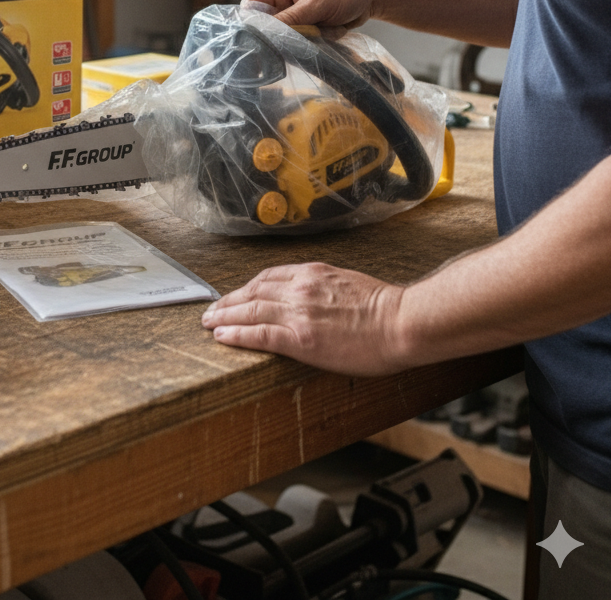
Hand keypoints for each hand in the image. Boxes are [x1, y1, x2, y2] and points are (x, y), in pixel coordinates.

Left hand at [201, 263, 408, 375]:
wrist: (401, 323)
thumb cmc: (384, 307)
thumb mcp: (348, 282)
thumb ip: (323, 286)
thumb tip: (312, 295)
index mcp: (312, 273)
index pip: (267, 277)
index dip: (246, 287)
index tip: (235, 294)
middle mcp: (300, 288)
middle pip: (252, 292)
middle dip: (228, 301)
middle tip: (211, 309)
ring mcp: (298, 312)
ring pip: (250, 311)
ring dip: (224, 316)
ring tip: (208, 322)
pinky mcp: (301, 338)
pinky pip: (259, 334)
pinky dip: (237, 334)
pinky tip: (223, 336)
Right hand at [242, 0, 383, 30]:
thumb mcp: (317, 2)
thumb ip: (291, 19)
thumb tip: (266, 35)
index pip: (253, 5)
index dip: (251, 23)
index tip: (257, 39)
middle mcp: (285, 1)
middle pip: (268, 25)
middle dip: (283, 35)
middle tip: (299, 36)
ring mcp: (297, 16)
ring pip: (287, 37)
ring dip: (305, 38)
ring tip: (324, 27)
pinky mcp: (310, 28)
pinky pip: (304, 42)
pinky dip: (318, 40)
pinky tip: (333, 29)